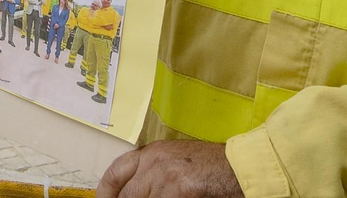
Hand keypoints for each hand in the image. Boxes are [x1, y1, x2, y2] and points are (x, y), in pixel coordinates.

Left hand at [96, 140, 240, 197]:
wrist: (240, 166)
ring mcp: (164, 176)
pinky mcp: (178, 190)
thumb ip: (154, 174)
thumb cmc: (214, 167)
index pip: (115, 172)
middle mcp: (153, 162)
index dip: (105, 192)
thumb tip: (136, 192)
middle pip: (125, 194)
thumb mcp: (176, 161)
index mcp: (151, 153)